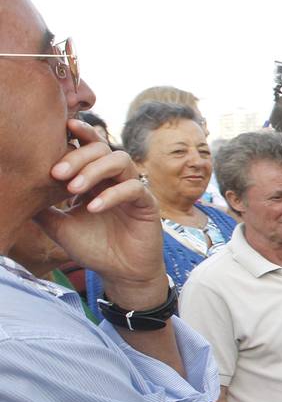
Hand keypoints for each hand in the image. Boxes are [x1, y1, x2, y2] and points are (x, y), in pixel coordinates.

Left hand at [37, 120, 166, 308]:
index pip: (89, 147)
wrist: (120, 273)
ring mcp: (133, 188)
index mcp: (96, 178)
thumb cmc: (93, 248)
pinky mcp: (147, 204)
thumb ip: (42, 208)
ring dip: (94, 170)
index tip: (61, 127)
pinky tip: (92, 208)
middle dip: (78, 157)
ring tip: (73, 189)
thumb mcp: (59, 227)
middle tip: (56, 173)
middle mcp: (115, 178)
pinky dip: (112, 195)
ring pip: (120, 160)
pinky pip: (133, 188)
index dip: (79, 133)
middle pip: (101, 149)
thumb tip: (13, 192)